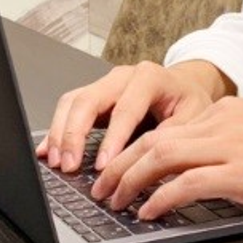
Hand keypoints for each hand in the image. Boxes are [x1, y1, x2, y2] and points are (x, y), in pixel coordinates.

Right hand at [38, 60, 228, 173]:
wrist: (185, 87)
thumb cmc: (189, 102)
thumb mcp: (194, 117)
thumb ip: (173, 135)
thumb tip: (151, 159)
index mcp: (149, 78)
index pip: (125, 109)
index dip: (112, 139)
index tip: (103, 165)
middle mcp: (123, 76)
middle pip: (89, 99)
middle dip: (75, 134)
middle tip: (70, 166)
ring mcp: (106, 84)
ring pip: (73, 101)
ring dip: (61, 133)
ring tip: (57, 162)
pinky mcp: (95, 96)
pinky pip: (69, 108)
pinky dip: (57, 130)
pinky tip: (48, 150)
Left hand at [91, 98, 242, 219]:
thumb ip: (227, 144)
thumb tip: (194, 170)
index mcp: (224, 111)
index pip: (165, 128)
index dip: (132, 150)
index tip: (114, 168)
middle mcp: (221, 121)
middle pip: (154, 139)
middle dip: (119, 165)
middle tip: (100, 188)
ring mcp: (230, 145)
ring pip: (162, 155)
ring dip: (130, 180)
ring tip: (114, 202)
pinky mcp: (241, 172)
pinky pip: (188, 183)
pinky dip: (161, 198)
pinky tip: (148, 211)